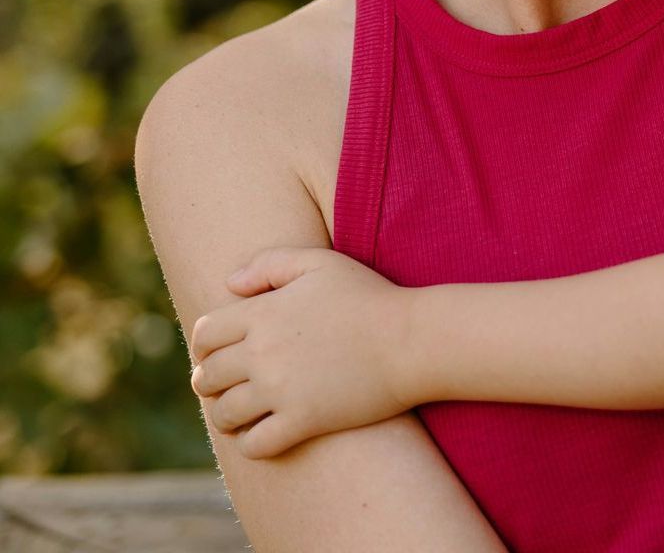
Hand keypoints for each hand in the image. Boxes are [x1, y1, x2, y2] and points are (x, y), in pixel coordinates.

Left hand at [190, 247, 416, 458]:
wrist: (413, 339)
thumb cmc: (370, 297)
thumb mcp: (322, 264)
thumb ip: (271, 263)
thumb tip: (230, 285)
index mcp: (263, 313)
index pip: (205, 334)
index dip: (204, 345)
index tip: (216, 352)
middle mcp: (263, 353)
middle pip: (208, 376)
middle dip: (210, 381)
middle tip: (226, 384)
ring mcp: (281, 390)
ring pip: (224, 414)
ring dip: (226, 415)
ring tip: (239, 413)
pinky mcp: (303, 421)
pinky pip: (254, 445)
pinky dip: (250, 443)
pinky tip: (262, 433)